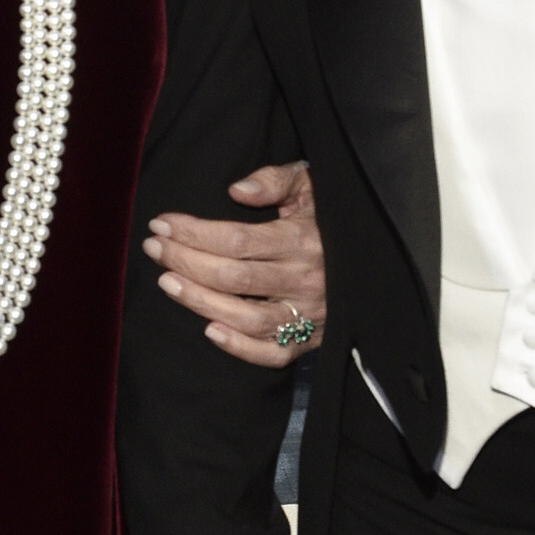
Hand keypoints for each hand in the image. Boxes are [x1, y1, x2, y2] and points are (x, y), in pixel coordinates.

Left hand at [145, 160, 324, 368]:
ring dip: (200, 302)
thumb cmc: (330, 216)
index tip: (162, 223)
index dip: (194, 232)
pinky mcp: (313, 340)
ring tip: (167, 283)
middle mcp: (306, 279)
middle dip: (186, 261)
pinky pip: (274, 354)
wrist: (379, 256)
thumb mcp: (311, 184)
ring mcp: (310, 314)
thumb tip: (237, 190)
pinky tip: (209, 330)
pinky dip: (240, 347)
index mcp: (304, 238)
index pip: (237, 240)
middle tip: (154, 248)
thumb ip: (275, 180)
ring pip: (247, 317)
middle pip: (234, 277)